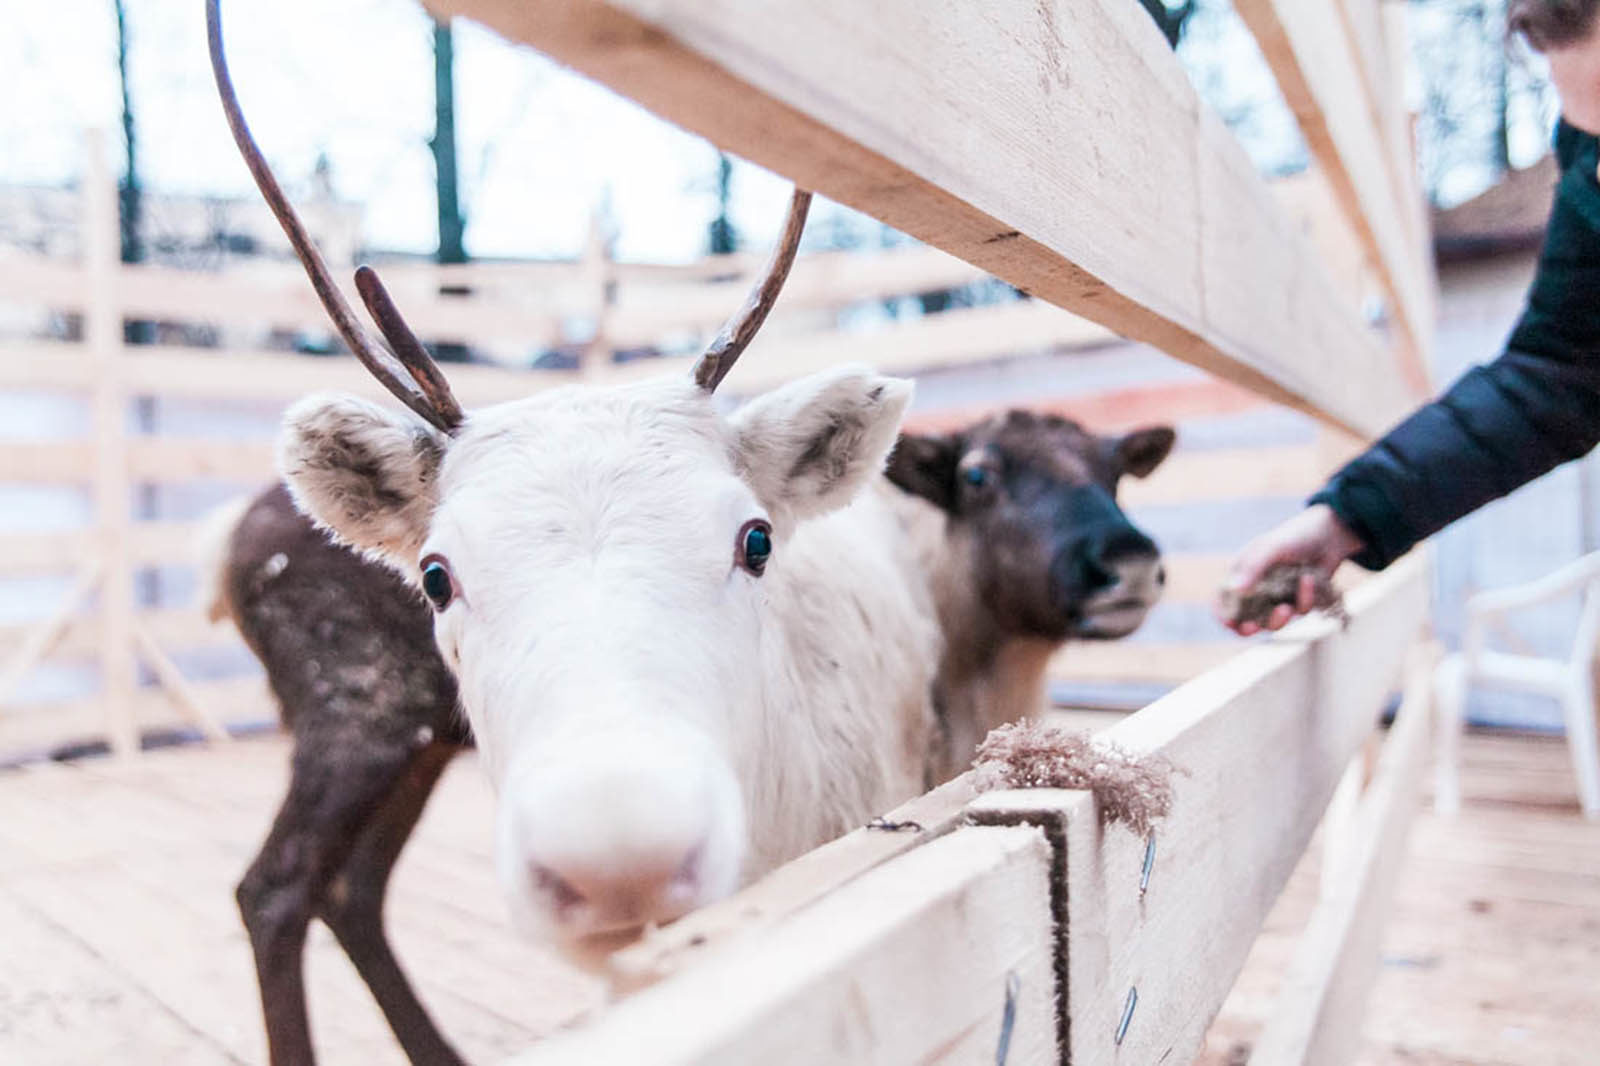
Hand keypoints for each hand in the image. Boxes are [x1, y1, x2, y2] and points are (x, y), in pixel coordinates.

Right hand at [1216, 504, 1363, 635]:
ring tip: (1286, 609)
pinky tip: (1309, 579)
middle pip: (1244, 620)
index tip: (1228, 622)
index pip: (1223, 600)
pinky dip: (1305, 598)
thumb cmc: (1294, 536)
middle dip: (1246, 628)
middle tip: (1252, 628)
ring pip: (1272, 623)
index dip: (1222, 614)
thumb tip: (1235, 589)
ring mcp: (1278, 598)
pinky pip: (1300, 611)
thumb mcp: (1270, 548)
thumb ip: (1253, 568)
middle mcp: (1257, 590)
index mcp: (1242, 575)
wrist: (1330, 534)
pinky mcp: (1299, 602)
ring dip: (1278, 620)